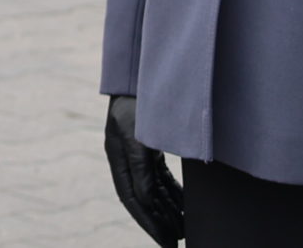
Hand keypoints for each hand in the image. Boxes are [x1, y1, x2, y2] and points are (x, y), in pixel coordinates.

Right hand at [103, 95, 183, 245]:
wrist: (141, 72)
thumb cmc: (139, 100)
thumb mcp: (139, 135)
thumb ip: (142, 168)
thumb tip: (146, 201)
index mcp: (117, 155)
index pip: (131, 198)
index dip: (148, 222)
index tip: (166, 242)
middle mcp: (125, 156)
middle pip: (142, 198)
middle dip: (159, 222)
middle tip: (177, 243)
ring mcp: (137, 151)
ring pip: (152, 190)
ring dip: (167, 210)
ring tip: (184, 230)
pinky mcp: (149, 147)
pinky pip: (159, 177)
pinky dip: (171, 193)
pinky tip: (183, 206)